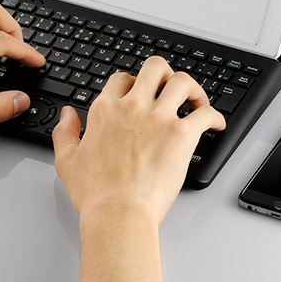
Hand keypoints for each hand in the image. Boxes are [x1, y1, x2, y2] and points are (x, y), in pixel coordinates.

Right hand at [52, 56, 225, 223]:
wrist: (118, 214)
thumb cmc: (96, 193)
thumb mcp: (66, 160)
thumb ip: (65, 132)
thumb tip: (67, 115)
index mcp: (106, 109)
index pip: (122, 78)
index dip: (133, 82)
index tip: (140, 93)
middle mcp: (133, 106)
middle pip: (155, 67)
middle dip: (166, 73)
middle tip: (171, 87)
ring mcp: (159, 118)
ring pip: (183, 82)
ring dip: (193, 89)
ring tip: (196, 101)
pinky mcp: (181, 134)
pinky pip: (205, 113)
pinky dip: (214, 116)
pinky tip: (215, 124)